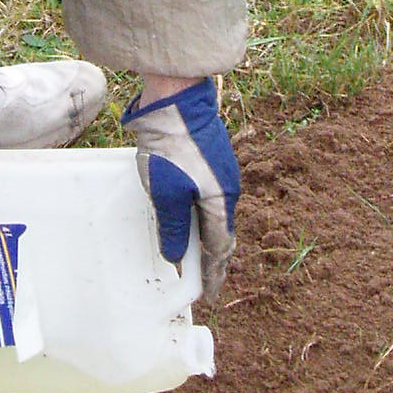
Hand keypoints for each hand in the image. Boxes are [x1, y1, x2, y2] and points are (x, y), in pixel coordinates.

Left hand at [123, 77, 239, 302]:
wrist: (177, 99)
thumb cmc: (171, 146)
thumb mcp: (165, 194)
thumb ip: (171, 228)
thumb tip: (175, 257)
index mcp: (221, 202)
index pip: (219, 249)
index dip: (213, 273)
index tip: (208, 294)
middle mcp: (227, 189)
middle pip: (221, 234)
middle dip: (212, 260)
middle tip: (203, 281)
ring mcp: (220, 172)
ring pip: (215, 215)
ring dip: (205, 238)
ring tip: (193, 256)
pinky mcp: (210, 159)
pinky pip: (209, 198)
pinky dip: (200, 216)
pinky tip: (186, 218)